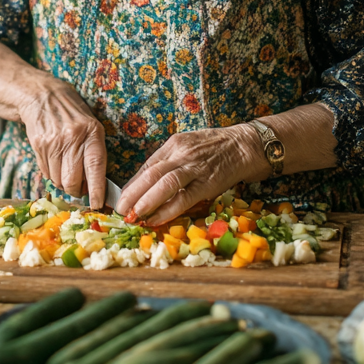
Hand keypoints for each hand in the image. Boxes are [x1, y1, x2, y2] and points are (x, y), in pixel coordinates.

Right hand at [15, 72, 107, 208]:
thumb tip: (94, 185)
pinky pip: (46, 172)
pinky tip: (55, 160)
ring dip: (62, 182)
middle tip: (79, 188)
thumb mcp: (91, 126)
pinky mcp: (38, 145)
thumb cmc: (72, 113)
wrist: (42, 95)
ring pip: (58, 180)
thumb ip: (94, 152)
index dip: (97, 190)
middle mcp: (72, 138)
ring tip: (66, 169)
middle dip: (76, 191)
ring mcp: (53, 142)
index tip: (98, 204)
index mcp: (91, 132)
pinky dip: (51, 173)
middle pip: (72, 180)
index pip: (95, 168)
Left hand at [116, 125, 268, 225]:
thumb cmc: (213, 148)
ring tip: (134, 215)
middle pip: (151, 174)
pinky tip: (156, 219)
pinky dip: (168, 209)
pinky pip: (185, 198)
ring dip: (147, 201)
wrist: (243, 146)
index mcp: (173, 144)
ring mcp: (195, 168)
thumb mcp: (186, 146)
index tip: (119, 199)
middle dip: (132, 193)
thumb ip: (167, 161)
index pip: (147, 166)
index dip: (131, 184)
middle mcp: (181, 154)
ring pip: (165, 184)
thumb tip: (143, 183)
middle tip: (120, 209)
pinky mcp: (208, 183)